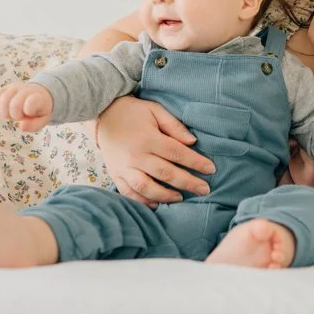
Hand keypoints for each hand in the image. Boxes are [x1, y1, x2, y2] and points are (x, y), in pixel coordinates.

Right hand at [0, 82, 53, 131]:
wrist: (38, 95)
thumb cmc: (39, 110)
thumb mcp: (42, 120)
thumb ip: (34, 125)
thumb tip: (21, 126)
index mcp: (38, 98)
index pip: (32, 102)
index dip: (28, 110)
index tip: (30, 113)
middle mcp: (26, 90)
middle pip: (14, 104)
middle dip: (15, 116)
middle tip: (20, 116)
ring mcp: (14, 87)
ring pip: (3, 99)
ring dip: (5, 112)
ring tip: (11, 114)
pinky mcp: (4, 88)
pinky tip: (5, 109)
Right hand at [94, 95, 215, 206]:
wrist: (102, 114)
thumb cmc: (133, 112)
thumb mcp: (155, 110)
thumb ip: (174, 125)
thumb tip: (192, 142)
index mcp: (148, 138)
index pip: (177, 153)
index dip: (196, 162)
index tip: (210, 169)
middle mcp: (136, 155)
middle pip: (166, 173)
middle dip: (188, 183)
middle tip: (205, 190)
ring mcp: (124, 167)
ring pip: (147, 187)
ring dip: (166, 195)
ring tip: (181, 198)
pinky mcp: (115, 174)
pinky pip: (129, 192)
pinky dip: (143, 201)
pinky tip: (156, 204)